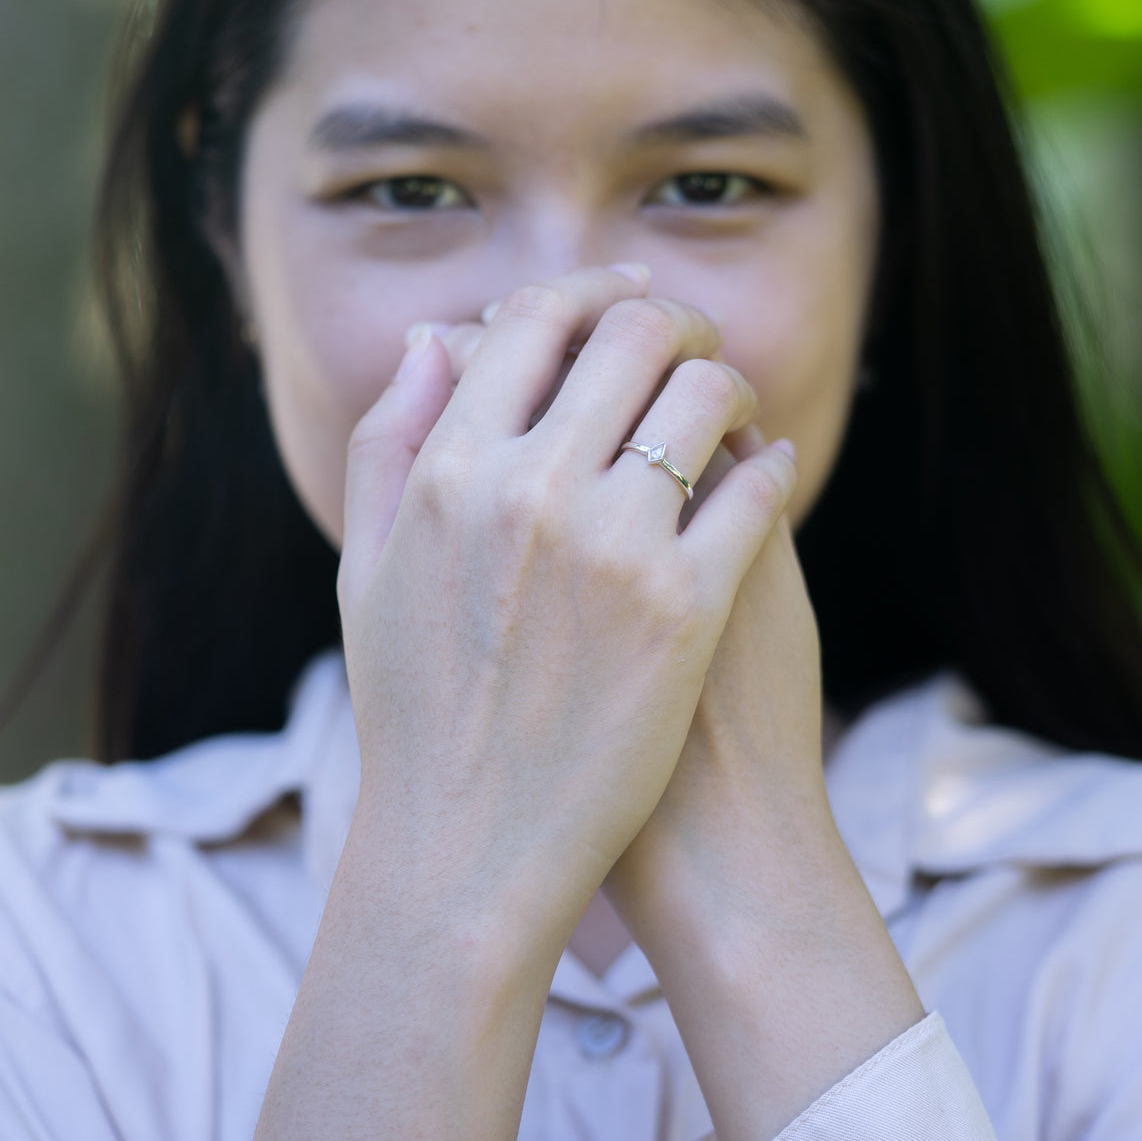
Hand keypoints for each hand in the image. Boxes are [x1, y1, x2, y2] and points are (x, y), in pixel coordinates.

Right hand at [336, 266, 799, 955]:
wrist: (472, 848)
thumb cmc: (416, 710)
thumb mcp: (368, 570)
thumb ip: (386, 444)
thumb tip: (428, 340)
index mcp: (449, 472)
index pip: (531, 321)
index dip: (589, 292)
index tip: (627, 298)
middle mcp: (529, 490)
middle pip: (630, 337)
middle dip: (676, 320)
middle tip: (696, 341)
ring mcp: (614, 547)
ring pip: (705, 396)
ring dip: (731, 380)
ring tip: (734, 404)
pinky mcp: (687, 608)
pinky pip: (758, 489)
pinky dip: (773, 463)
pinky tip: (772, 469)